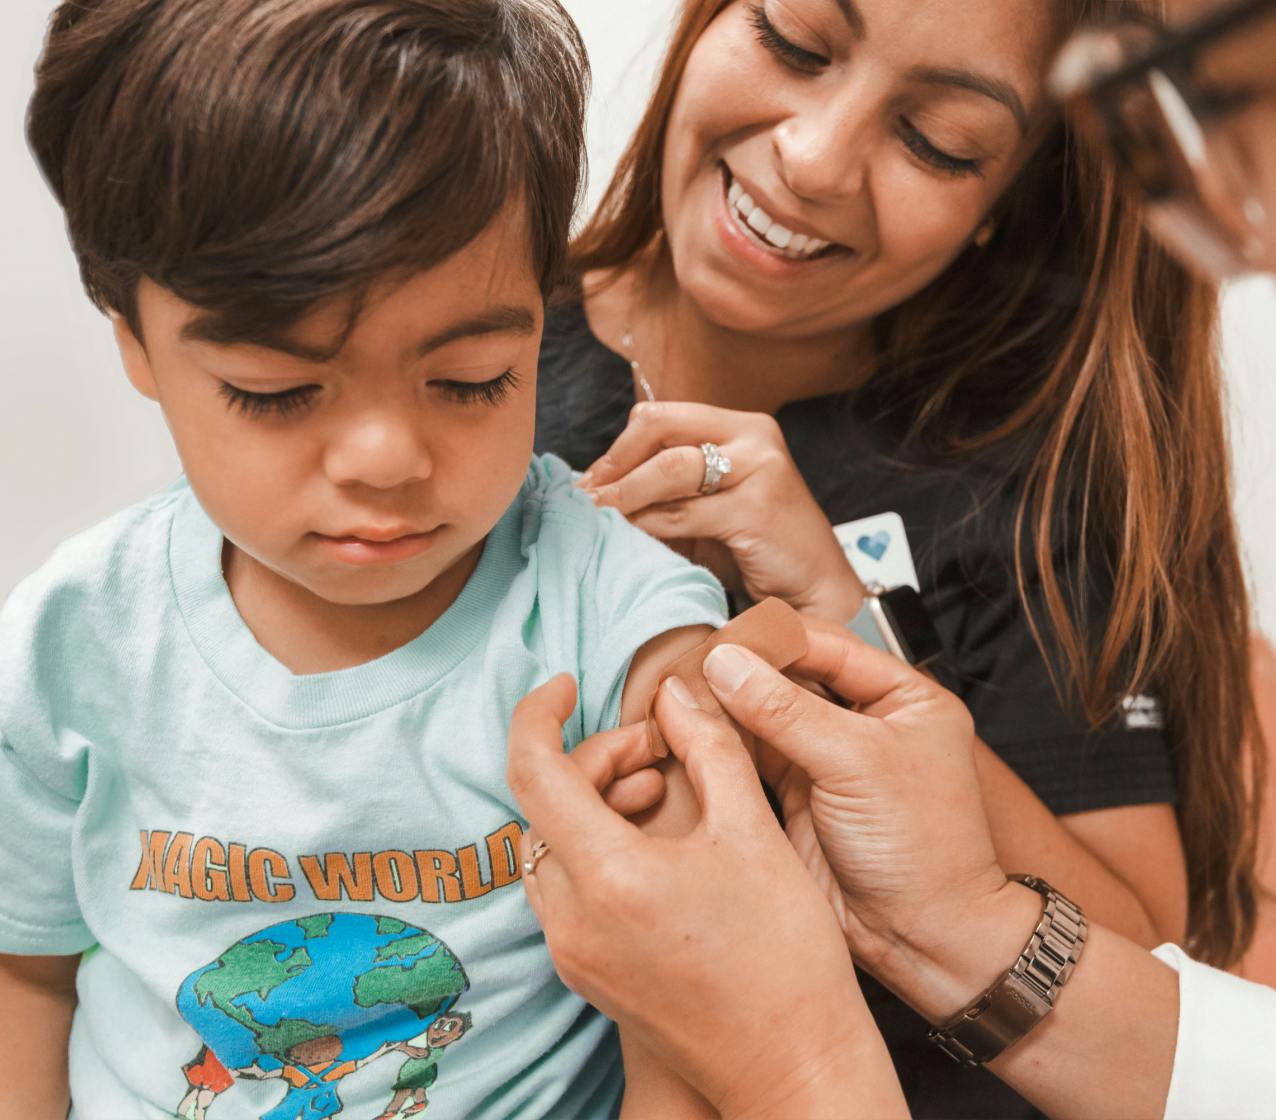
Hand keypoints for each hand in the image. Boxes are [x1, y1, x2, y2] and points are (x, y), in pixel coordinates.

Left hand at [507, 674, 900, 1118]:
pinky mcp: (585, 972)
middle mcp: (572, 920)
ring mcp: (573, 952)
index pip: (532, 770)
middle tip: (660, 750)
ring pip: (551, 845)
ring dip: (595, 802)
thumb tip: (677, 695)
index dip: (539, 713)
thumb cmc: (785, 958)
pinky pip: (566, 885)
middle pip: (544, 805)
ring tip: (664, 790)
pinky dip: (596, 845)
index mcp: (608, 878)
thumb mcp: (753, 831)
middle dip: (596, 759)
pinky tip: (655, 842)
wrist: (793, 1065)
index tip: (565, 684)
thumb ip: (709, 747)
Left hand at [578, 402, 864, 620]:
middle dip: (615, 465)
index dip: (619, 447)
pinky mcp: (757, 508)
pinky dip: (647, 525)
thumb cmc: (756, 550)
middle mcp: (754, 436)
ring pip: (669, 470)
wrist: (814, 591)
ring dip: (623, 496)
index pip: (662, 416)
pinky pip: (682, 513)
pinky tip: (629, 538)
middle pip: (660, 430)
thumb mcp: (709, 507)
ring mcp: (760, 468)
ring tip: (597, 517)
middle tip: (587, 498)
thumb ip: (667, 489)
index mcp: (742, 426)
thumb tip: (596, 487)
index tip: (591, 480)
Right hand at [701, 623, 1036, 1018]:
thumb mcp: (857, 763)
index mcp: (903, 697)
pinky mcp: (798, 794)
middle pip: (792, 677)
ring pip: (766, 715)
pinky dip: (723, 744)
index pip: (828, 646)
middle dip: (743, 672)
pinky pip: (753, 755)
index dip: (773, 640)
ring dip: (727, 706)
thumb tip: (727, 663)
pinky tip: (691, 730)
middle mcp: (865, 721)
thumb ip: (786, 711)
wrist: (924, 939)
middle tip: (691, 665)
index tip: (721, 640)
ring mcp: (829, 758)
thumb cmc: (925, 850)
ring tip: (681, 694)